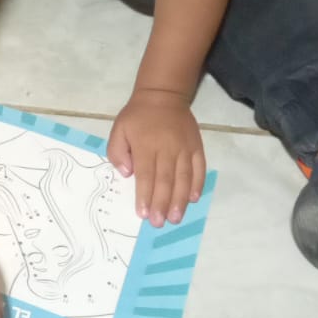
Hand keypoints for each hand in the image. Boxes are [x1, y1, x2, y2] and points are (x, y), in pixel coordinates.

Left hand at [108, 89, 205, 226]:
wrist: (163, 96)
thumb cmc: (137, 117)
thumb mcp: (119, 129)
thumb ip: (117, 152)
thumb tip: (127, 173)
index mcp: (146, 145)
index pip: (146, 175)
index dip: (145, 195)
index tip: (144, 214)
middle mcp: (167, 148)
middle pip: (165, 180)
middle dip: (162, 203)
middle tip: (160, 222)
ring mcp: (184, 148)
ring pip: (184, 177)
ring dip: (180, 200)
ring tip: (176, 217)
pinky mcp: (196, 147)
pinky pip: (199, 168)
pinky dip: (197, 184)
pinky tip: (193, 198)